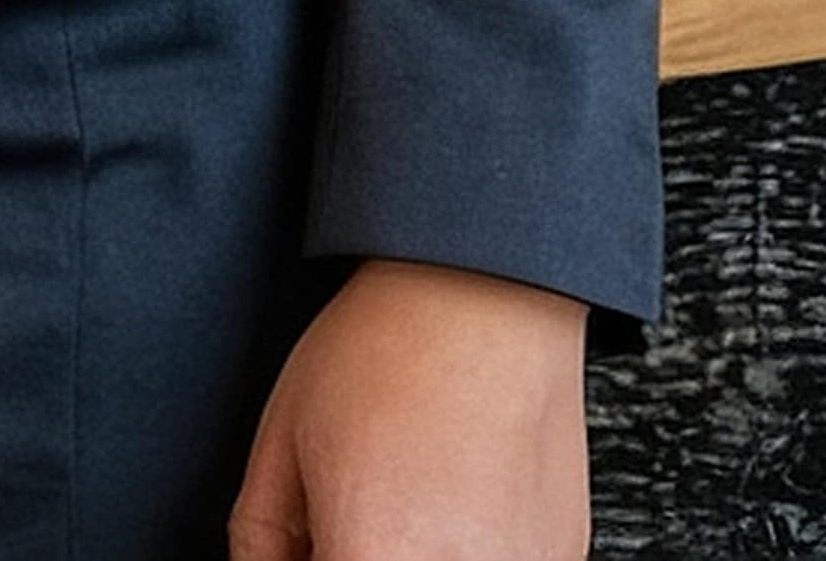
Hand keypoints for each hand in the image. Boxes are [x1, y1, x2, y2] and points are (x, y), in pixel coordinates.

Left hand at [229, 256, 591, 560]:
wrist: (486, 291)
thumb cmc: (388, 348)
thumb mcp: (282, 442)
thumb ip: (262, 541)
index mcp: (375, 554)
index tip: (307, 542)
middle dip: (351, 555)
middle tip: (343, 516)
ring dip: (411, 551)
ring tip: (404, 500)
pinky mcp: (564, 555)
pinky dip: (466, 547)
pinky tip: (454, 498)